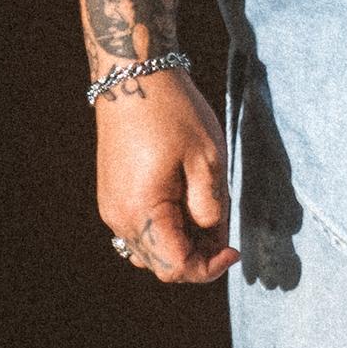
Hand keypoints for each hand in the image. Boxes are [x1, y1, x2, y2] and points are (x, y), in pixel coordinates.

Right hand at [97, 63, 236, 282]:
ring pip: (149, 251)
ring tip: (207, 215)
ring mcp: (112, 209)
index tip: (234, 250)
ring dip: (181, 245)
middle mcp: (119, 218)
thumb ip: (211, 204)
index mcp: (143, 212)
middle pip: (161, 265)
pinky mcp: (113, 197)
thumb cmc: (174, 114)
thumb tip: (213, 236)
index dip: (209, 268)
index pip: (176, 266)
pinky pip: (140, 231)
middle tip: (225, 232)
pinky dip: (166, 231)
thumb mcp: (207, 158)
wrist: (134, 79)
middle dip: (198, 257)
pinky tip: (187, 205)